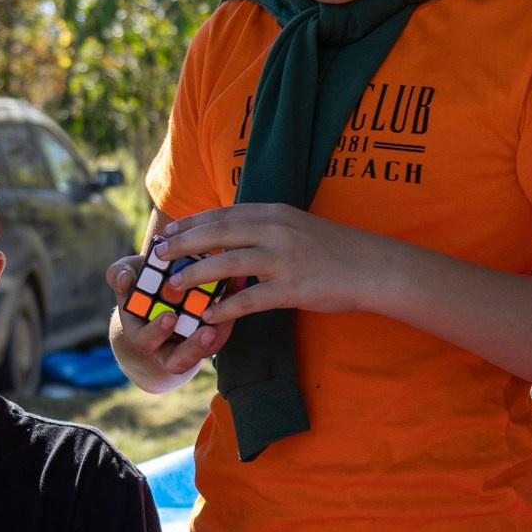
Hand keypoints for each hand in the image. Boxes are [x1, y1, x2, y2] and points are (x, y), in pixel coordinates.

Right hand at [105, 252, 230, 389]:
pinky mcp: (211, 332)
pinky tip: (236, 287)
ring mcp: (190, 342)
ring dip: (219, 336)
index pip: (145, 341)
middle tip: (207, 331)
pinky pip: (223, 332)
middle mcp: (165, 346)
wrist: (161, 285)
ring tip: (229, 314)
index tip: (169, 316)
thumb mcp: (126, 275)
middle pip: (178, 361)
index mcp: (141, 333)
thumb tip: (124, 279)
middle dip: (193, 347)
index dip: (157, 332)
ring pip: (205, 352)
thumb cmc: (140, 282)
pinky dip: (231, 313)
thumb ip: (119, 275)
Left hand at [148, 203, 388, 322]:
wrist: (372, 266)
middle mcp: (275, 231)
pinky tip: (208, 317)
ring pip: (227, 264)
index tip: (169, 232)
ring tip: (174, 287)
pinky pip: (250, 300)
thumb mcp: (297, 225)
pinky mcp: (292, 288)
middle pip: (217, 234)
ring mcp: (283, 259)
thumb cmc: (334, 248)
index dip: (192, 223)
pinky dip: (226, 309)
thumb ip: (266, 227)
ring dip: (195, 276)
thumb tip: (232, 234)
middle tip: (158, 256)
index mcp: (275, 213)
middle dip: (183, 245)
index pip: (223, 214)